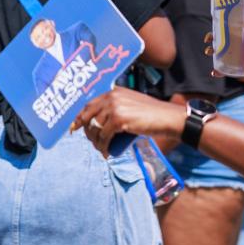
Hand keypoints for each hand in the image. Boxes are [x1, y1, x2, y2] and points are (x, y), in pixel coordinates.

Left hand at [72, 88, 186, 156]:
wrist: (168, 118)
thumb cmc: (152, 114)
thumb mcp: (130, 104)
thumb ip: (117, 106)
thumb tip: (100, 119)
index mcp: (112, 92)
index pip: (89, 104)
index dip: (79, 116)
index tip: (75, 127)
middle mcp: (111, 97)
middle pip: (87, 114)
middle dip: (84, 129)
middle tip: (89, 140)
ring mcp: (114, 107)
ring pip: (95, 127)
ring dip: (95, 141)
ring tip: (101, 148)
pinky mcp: (119, 120)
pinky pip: (104, 136)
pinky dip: (103, 146)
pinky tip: (106, 152)